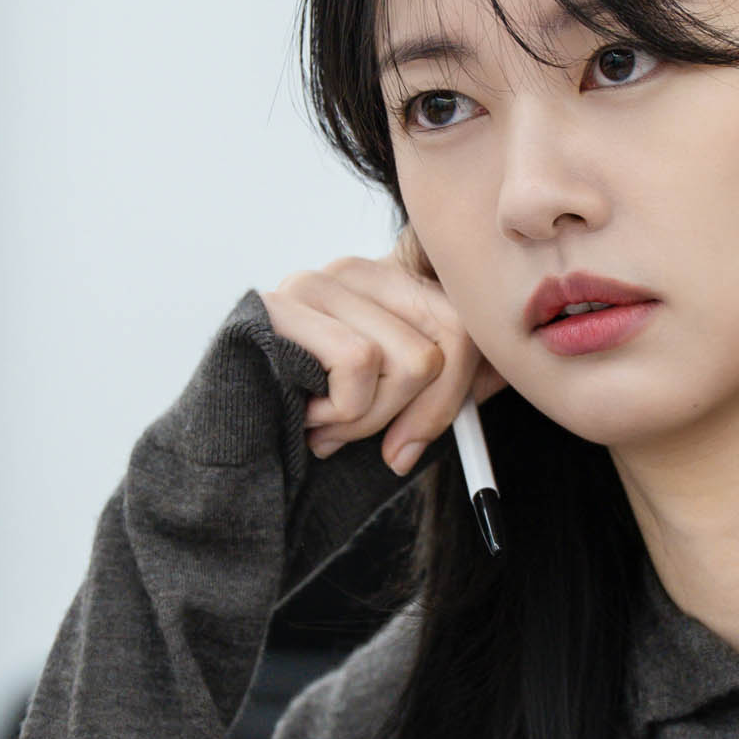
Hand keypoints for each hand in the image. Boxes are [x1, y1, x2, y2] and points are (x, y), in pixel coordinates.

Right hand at [263, 230, 504, 474]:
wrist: (229, 467)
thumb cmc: (311, 439)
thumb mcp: (394, 412)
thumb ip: (449, 383)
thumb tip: (509, 369)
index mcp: (387, 288)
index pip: (464, 323)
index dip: (457, 395)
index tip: (410, 445)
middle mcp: (355, 271)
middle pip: (448, 341)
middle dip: (418, 414)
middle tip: (369, 442)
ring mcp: (316, 283)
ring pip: (409, 359)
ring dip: (368, 420)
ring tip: (323, 424)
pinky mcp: (282, 307)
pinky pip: (360, 363)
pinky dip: (340, 414)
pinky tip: (302, 415)